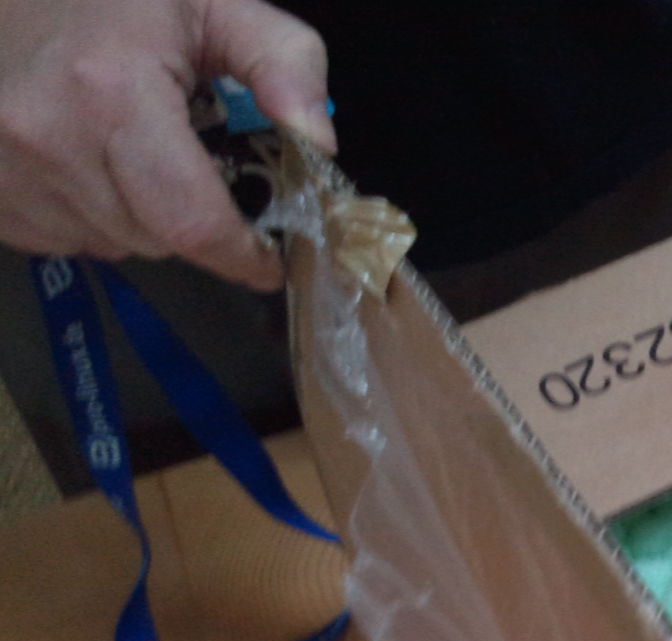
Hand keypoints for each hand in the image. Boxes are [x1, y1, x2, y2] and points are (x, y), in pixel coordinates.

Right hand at [0, 0, 334, 289]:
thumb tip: (318, 141)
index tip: (271, 260)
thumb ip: (283, 62)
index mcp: (110, 93)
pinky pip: (62, 237)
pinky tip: (90, 161)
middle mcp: (47, 139)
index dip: (242, 255)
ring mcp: (6, 168)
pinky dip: (90, 216)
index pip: (191, 222)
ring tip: (136, 154)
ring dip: (141, 219)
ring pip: (112, 244)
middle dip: (195, 223)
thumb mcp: (215, 4)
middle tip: (199, 172)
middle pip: (157, 241)